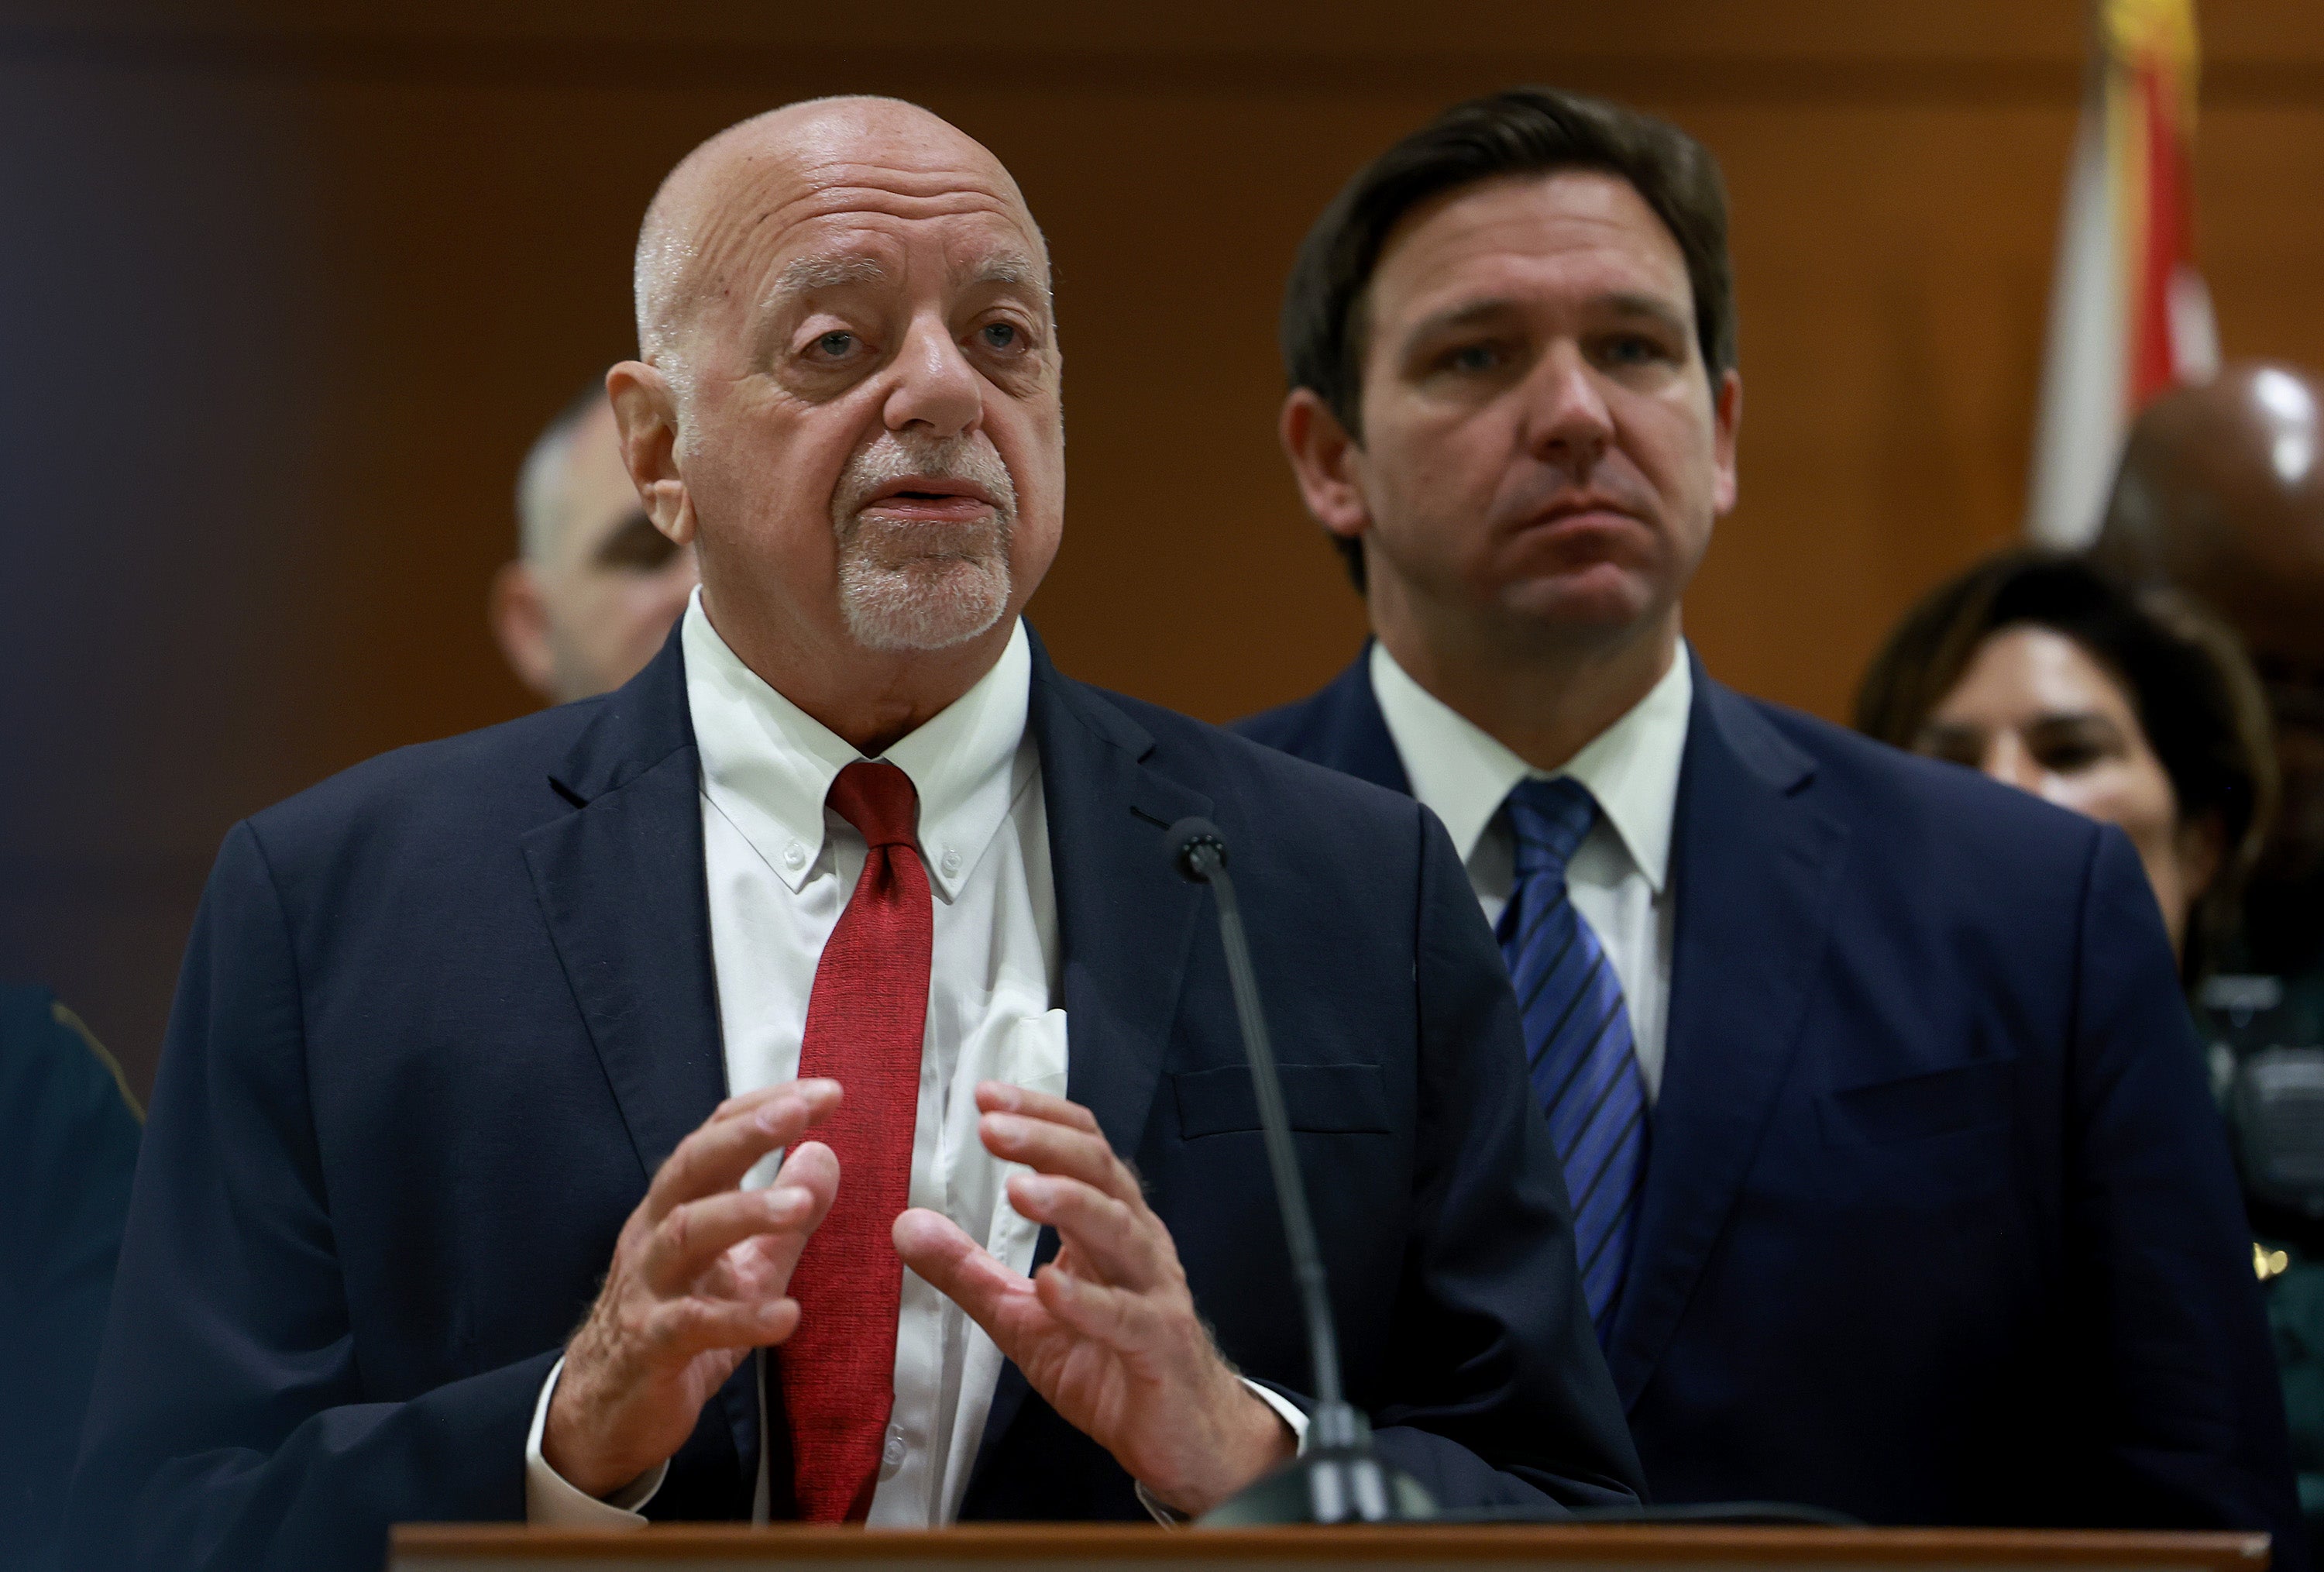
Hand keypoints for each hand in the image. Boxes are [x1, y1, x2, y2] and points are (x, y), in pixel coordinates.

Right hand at [545, 1079, 842, 1497]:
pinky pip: (692, 1323)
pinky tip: (787, 1315)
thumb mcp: (746, 1268)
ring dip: (746, 1212)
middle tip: (799, 1114)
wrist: (611, 1410)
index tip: (827, 1092)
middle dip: (745, 1135)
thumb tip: (824, 1152)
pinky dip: (740, 1317)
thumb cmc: (681, 1325)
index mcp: (678, 1206)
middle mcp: (656, 1234)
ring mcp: (648, 1287)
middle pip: (692, 1167)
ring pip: (687, 1233)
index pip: (716, 1137)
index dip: (766, 1109)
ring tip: (802, 1204)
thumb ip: (787, 1219)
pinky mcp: (649, 1345)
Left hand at [892, 1082, 1292, 1515]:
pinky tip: (1050, 1286)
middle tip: (991, 1128)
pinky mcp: (1159, 1347)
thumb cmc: (1108, 1363)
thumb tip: (904, 1223)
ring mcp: (1153, 1294)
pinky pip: (1126, 1318)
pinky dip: (1088, 1301)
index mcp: (1108, 1226)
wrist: (1183, 1436)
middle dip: (1047, 1145)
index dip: (1039, 1118)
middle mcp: (1137, 1246)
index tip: (985, 1099)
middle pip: (1101, 1174)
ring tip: (1019, 1190)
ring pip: (1120, 1232)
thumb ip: (967, 1270)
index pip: (1082, 1149)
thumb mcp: (1021, 1315)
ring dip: (1070, 1205)